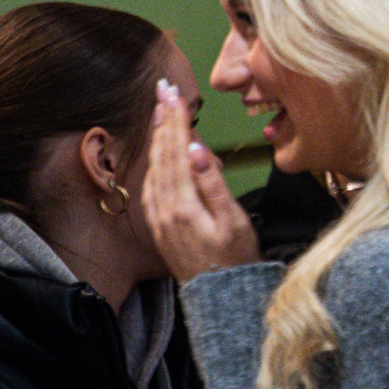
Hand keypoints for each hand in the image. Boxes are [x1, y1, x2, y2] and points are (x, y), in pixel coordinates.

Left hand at [142, 78, 261, 281]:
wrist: (221, 298)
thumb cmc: (236, 260)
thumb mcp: (233, 221)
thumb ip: (213, 184)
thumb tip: (197, 149)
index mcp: (183, 205)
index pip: (177, 151)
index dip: (176, 120)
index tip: (174, 93)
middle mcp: (164, 209)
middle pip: (161, 154)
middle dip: (163, 120)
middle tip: (163, 90)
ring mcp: (159, 218)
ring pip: (154, 167)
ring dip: (157, 137)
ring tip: (161, 112)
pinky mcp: (160, 225)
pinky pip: (152, 184)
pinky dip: (156, 161)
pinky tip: (161, 152)